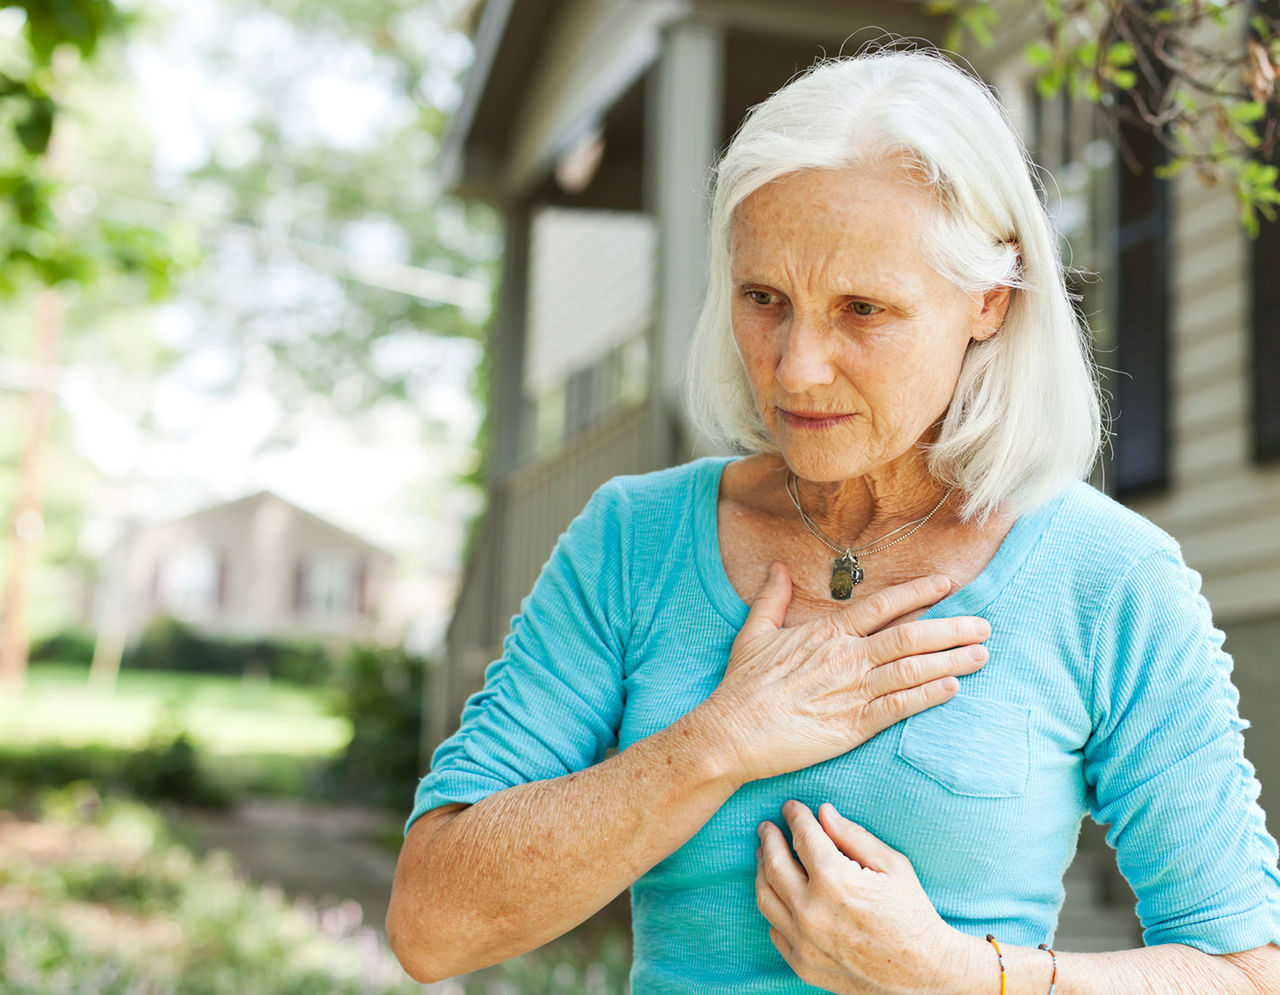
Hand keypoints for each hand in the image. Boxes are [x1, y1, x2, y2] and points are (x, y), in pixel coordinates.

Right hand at [697, 565, 989, 783]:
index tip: (946, 585)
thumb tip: (777, 567)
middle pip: (910, 635)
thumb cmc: (742, 686)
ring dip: (951, 660)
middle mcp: (847, 657)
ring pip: (913, 669)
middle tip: (984, 625)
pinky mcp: (854, 725)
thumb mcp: (754, 633)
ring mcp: (853, 691)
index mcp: (827, 632)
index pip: (883, 606)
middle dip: (951, 628)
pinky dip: (929, 696)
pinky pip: (901, 707)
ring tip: (981, 654)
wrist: (733, 732)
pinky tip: (953, 689)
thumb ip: (772, 598)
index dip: (918, 593)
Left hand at [756, 801, 977, 994]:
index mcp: (835, 881)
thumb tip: (824, 813)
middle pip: (774, 864)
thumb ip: (853, 836)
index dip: (795, 817)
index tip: (791, 807)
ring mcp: (804, 941)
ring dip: (762, 871)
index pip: (803, 837)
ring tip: (765, 856)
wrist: (924, 970)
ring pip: (766, 897)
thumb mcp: (892, 865)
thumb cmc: (912, 913)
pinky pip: (774, 929)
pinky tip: (778, 893)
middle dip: (769, 840)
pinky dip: (773, 906)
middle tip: (767, 827)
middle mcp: (811, 911)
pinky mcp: (803, 964)